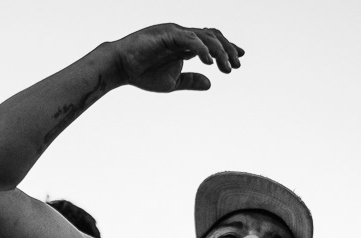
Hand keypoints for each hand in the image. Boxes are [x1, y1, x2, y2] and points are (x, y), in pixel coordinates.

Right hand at [109, 24, 242, 92]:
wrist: (121, 67)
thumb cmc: (143, 73)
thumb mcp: (173, 82)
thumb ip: (191, 81)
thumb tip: (211, 83)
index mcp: (185, 45)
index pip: (211, 41)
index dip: (227, 48)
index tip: (239, 59)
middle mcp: (183, 35)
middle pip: (213, 36)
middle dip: (228, 49)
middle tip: (236, 65)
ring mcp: (176, 32)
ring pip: (205, 36)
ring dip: (219, 51)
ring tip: (227, 66)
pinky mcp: (167, 34)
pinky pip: (190, 39)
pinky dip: (202, 49)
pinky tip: (209, 62)